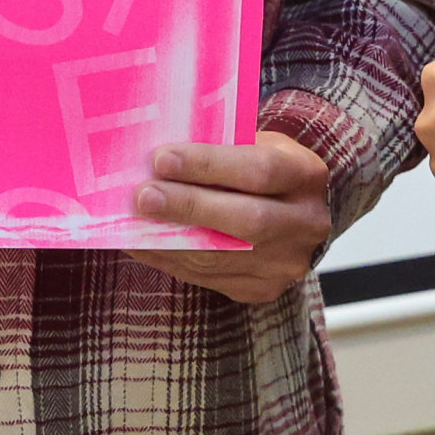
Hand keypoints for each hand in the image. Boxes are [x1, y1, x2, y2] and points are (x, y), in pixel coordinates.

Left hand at [129, 131, 332, 304]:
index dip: (208, 166)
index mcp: (305, 175)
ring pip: (221, 257)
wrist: (298, 213)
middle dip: (188, 207)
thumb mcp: (256, 145)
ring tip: (130, 222)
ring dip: (169, 239)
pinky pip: (208, 277)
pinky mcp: (263, 289)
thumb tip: (156, 155)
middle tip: (143, 197)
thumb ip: (219, 149)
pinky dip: (169, 259)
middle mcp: (304, 224)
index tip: (162, 159)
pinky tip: (141, 243)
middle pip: (245, 220)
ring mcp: (286, 263)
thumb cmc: (265, 169)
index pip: (258, 171)